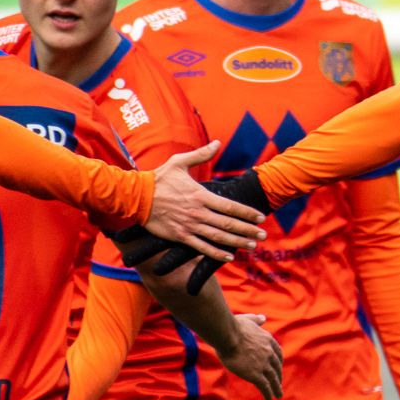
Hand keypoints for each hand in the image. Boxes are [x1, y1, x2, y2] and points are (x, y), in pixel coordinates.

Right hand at [140, 144, 265, 263]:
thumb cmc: (158, 178)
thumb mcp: (179, 162)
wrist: (136, 196)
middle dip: (248, 230)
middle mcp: (198, 213)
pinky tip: (229, 257)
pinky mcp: (179, 236)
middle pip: (228, 224)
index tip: (260, 217)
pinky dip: (216, 253)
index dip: (247, 213)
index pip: (229, 206)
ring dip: (237, 242)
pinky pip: (201, 247)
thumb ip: (201, 154)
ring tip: (252, 246)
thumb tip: (217, 143)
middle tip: (263, 235)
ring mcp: (189, 226)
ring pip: (218, 237)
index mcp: (200, 195)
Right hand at [217, 314, 282, 399]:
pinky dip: (268, 393)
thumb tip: (263, 317)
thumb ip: (256, 320)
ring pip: (273, 379)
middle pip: (276, 367)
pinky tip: (268, 399)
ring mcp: (263, 364)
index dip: (278, 362)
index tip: (278, 368)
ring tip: (278, 395)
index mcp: (268, 340)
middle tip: (278, 384)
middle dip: (278, 376)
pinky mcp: (255, 374)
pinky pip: (264, 386)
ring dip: (276, 388)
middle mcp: (269, 353)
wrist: (227, 335)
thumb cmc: (233, 326)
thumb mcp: (248, 320)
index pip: (278, 353)